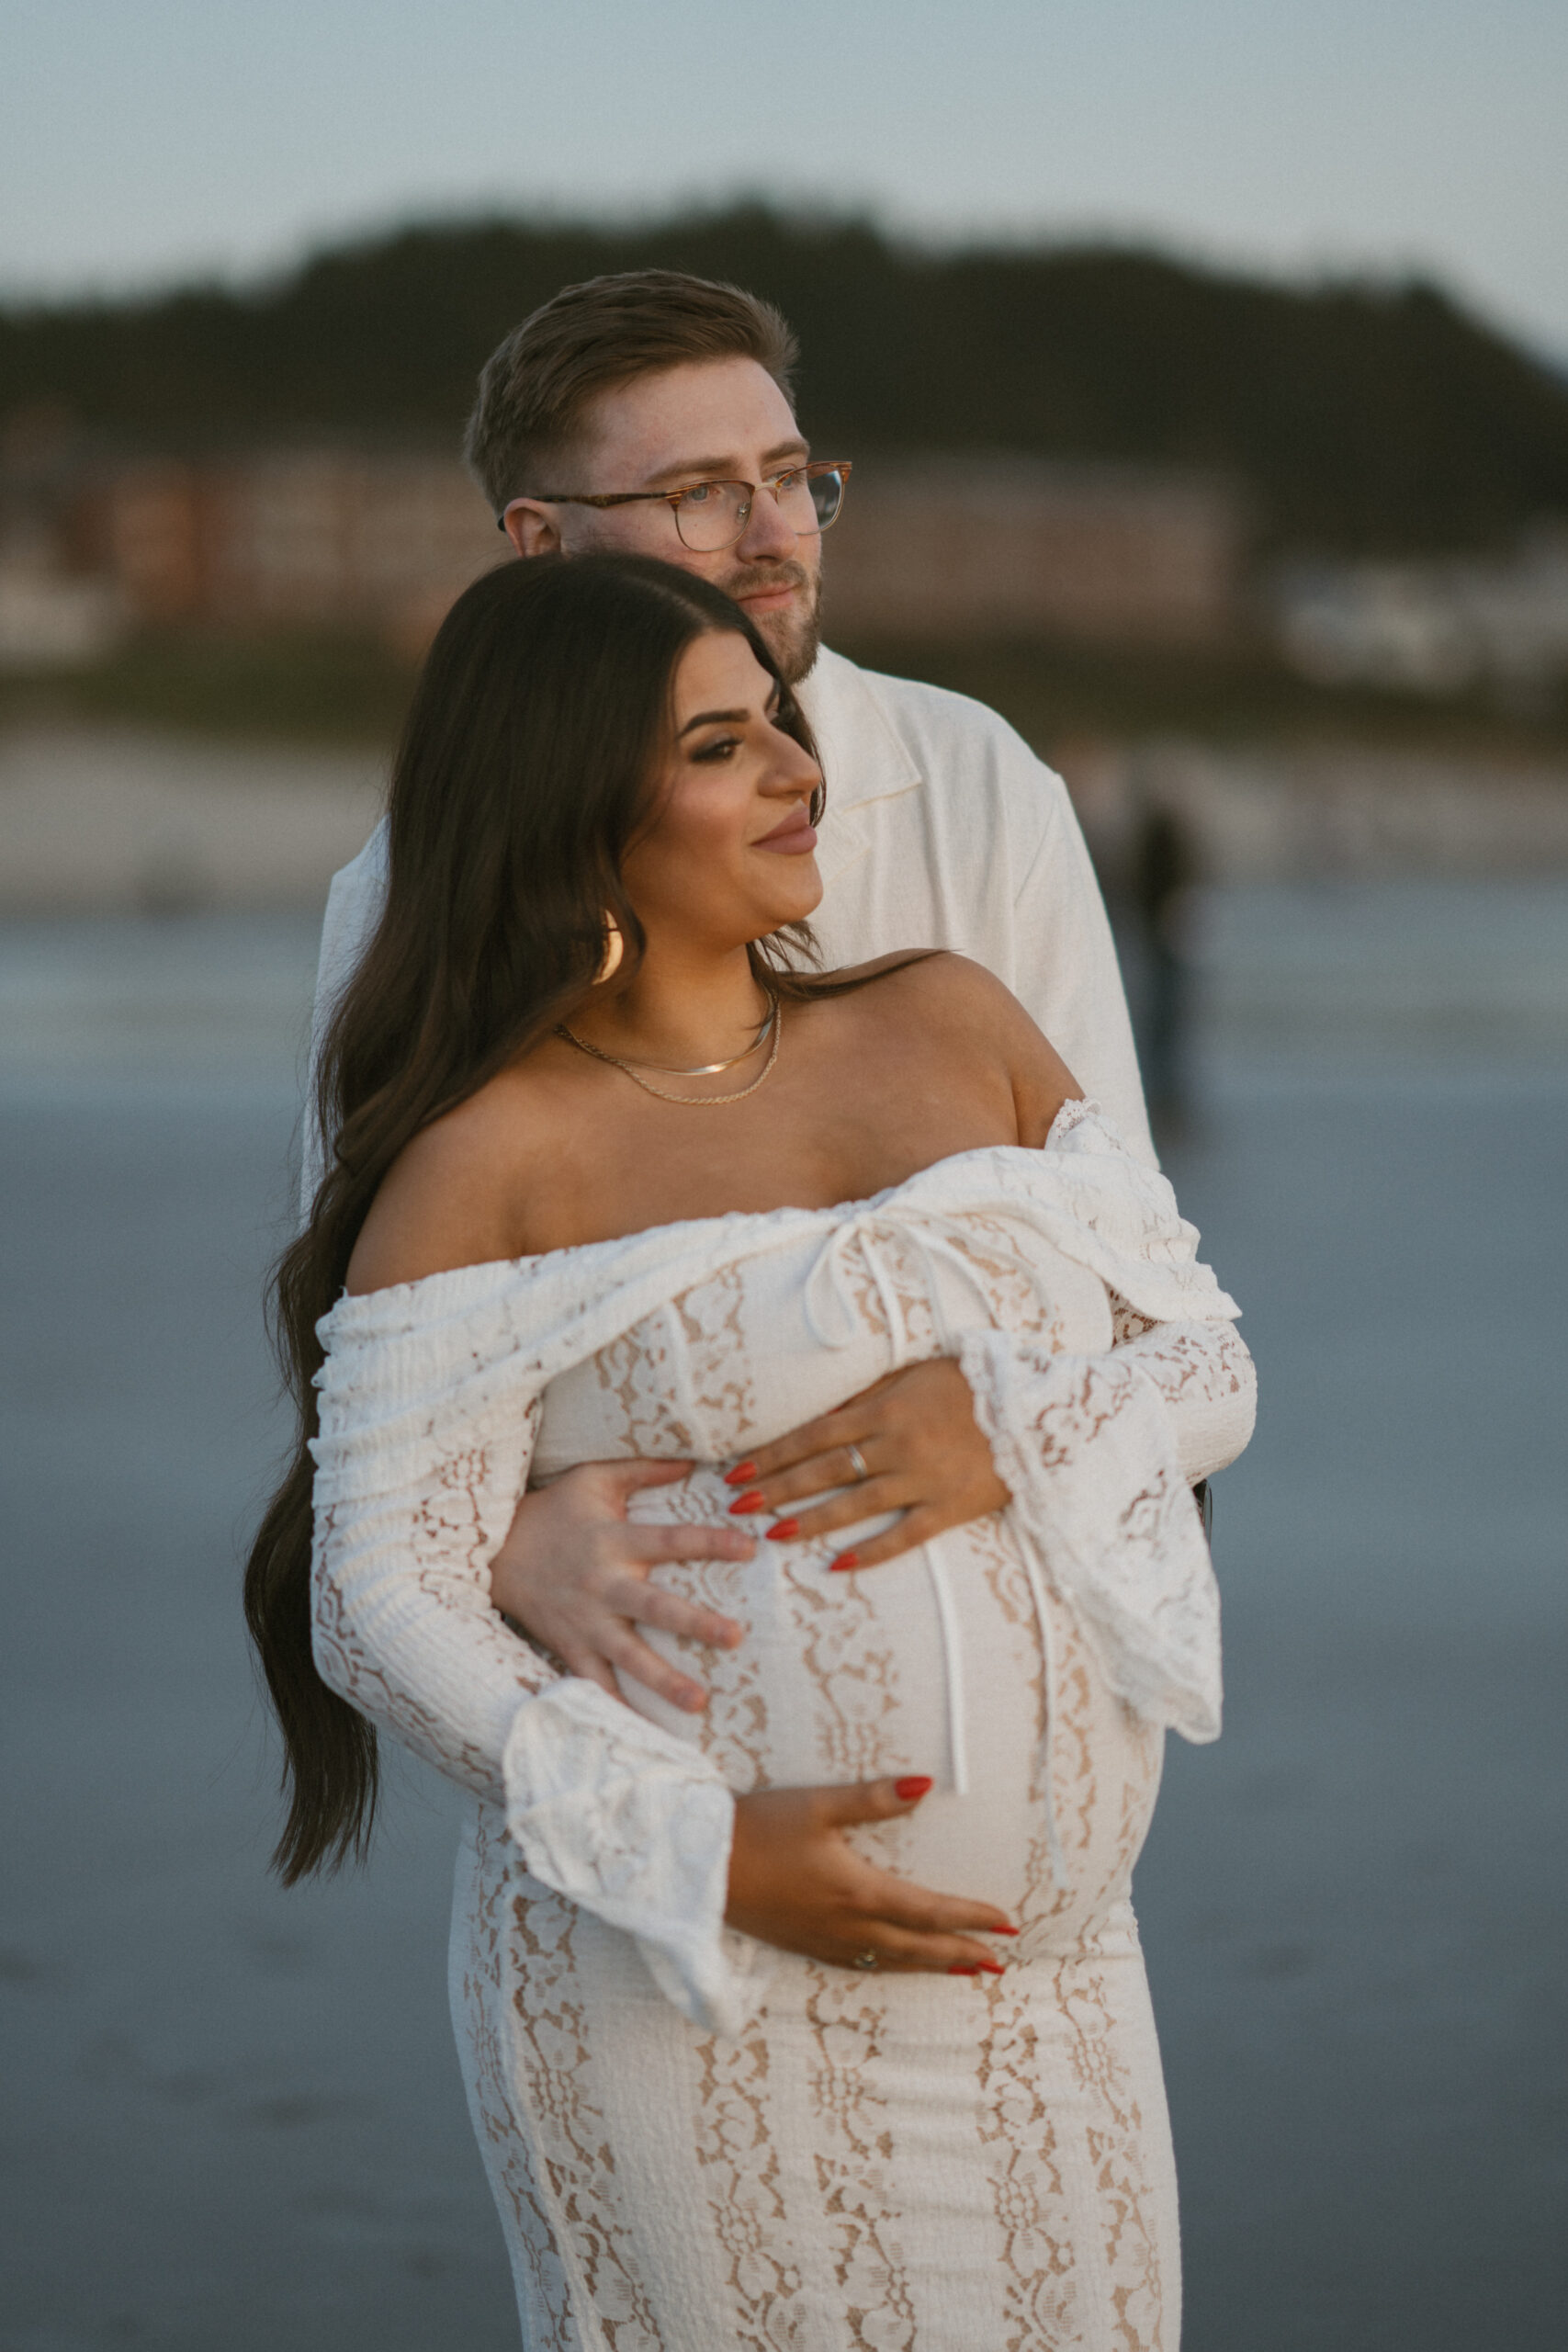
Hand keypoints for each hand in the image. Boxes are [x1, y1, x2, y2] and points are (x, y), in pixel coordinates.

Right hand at [489, 1461, 752, 1714]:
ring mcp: (585, 1622)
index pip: (670, 1540)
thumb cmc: (553, 1511)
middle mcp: (602, 1584)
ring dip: (663, 1680)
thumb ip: (643, 1470)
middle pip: (653, 1607)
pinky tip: (645, 1734)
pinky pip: (594, 1684)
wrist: (492, 1551)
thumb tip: (694, 1460)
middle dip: (694, 1623)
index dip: (709, 1542)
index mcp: (613, 1540)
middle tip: (734, 1637)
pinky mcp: (569, 1647)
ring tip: (699, 1703)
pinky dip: (615, 1709)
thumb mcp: (594, 1480)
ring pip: (627, 1656)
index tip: (749, 1548)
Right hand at [725, 1777, 1015, 1973]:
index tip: (1006, 1922)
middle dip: (962, 1953)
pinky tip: (895, 1965)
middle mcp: (848, 1925)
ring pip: (891, 1961)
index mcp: (858, 1891)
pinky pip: (861, 1965)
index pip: (930, 1910)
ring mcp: (824, 1941)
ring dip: (931, 1966)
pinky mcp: (803, 1944)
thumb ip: (873, 1799)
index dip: (971, 1917)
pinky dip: (891, 1968)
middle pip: (917, 1946)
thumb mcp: (817, 1805)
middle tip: (999, 1964)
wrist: (702, 1870)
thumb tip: (925, 1785)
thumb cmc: (759, 1829)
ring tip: (963, 1970)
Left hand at [726, 1357, 1009, 1569]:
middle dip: (776, 1488)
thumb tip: (821, 1414)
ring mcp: (924, 1478)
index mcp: (886, 1406)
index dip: (773, 1453)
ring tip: (772, 1534)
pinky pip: (904, 1535)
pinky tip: (836, 1565)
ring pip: (854, 1504)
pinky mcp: (950, 1507)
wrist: (1036, 1409)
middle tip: (736, 1507)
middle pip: (824, 1469)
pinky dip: (870, 1552)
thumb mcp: (915, 1373)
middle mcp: (898, 1443)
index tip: (738, 1471)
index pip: (815, 1433)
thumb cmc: (971, 1384)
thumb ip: (868, 1392)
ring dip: (810, 1520)